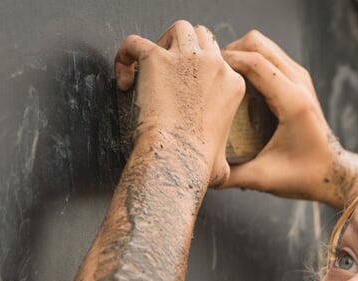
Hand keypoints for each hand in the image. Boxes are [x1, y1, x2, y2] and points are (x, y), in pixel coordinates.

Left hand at [115, 21, 243, 186]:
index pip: (219, 59)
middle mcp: (214, 65)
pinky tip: (124, 80)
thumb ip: (225, 161)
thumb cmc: (197, 164)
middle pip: (201, 36)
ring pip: (177, 29)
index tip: (183, 87)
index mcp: (233, 84)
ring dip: (161, 43)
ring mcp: (186, 59)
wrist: (177, 159)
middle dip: (182, 48)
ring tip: (148, 68)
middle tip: (166, 71)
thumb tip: (224, 175)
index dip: (199, 69)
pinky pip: (134, 42)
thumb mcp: (224, 163)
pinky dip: (125, 55)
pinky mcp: (157, 58)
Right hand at [219, 31, 357, 206]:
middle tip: (210, 73)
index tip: (203, 73)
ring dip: (240, 53)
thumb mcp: (266, 179)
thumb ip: (231, 175)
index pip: (254, 62)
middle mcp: (300, 83)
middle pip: (257, 43)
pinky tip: (237, 82)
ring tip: (221, 76)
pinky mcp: (299, 81)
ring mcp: (301, 79)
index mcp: (294, 102)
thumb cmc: (305, 176)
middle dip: (229, 51)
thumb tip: (200, 171)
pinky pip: (270, 56)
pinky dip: (251, 59)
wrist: (334, 174)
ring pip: (263, 45)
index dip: (225, 61)